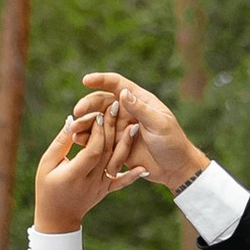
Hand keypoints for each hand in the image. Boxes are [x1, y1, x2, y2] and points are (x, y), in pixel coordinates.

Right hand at [31, 103, 143, 232]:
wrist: (57, 219)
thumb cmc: (45, 188)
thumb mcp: (47, 164)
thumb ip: (60, 143)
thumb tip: (72, 121)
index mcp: (74, 174)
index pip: (92, 150)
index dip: (97, 132)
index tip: (98, 114)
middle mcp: (91, 181)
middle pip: (106, 152)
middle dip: (112, 128)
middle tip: (116, 108)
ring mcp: (101, 187)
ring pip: (116, 163)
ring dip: (125, 144)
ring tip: (133, 126)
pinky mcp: (106, 191)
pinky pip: (121, 182)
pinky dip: (132, 175)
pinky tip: (142, 167)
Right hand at [78, 71, 208, 193]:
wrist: (176, 169)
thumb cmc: (173, 143)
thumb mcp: (159, 125)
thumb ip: (140, 110)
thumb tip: (122, 93)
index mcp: (139, 101)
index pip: (117, 84)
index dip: (101, 80)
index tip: (86, 81)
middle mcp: (128, 112)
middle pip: (102, 103)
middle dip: (88, 105)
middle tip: (77, 112)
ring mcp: (121, 129)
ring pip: (98, 121)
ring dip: (85, 123)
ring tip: (74, 129)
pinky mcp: (117, 145)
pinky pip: (99, 139)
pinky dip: (88, 139)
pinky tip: (78, 141)